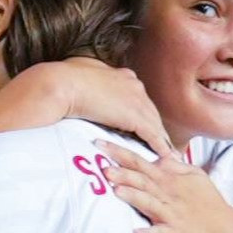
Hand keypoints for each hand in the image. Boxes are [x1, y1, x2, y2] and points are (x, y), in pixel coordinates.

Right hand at [29, 61, 174, 158]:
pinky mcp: (135, 116)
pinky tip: (166, 156)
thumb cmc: (64, 81)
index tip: (145, 122)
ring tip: (170, 153)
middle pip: (150, 110)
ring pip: (155, 123)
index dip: (142, 112)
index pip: (138, 98)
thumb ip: (91, 84)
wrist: (63, 85)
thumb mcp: (82, 78)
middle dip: (157, 126)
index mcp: (122, 76)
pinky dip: (161, 146)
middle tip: (164, 142)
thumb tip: (83, 86)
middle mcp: (134, 85)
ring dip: (163, 140)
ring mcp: (137, 100)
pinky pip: (153, 134)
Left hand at [98, 141, 232, 232]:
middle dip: (121, 171)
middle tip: (101, 164)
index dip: (120, 153)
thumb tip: (160, 155)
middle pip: (141, 180)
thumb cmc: (210, 205)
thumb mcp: (196, 178)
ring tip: (115, 190)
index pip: (141, 162)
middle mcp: (168, 195)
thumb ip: (176, 166)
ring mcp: (171, 215)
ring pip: (149, 203)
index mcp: (170, 180)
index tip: (100, 144)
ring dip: (133, 196)